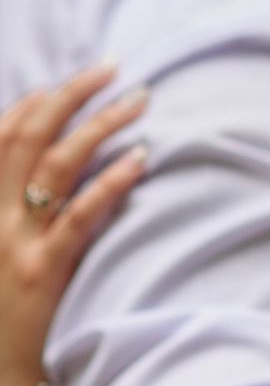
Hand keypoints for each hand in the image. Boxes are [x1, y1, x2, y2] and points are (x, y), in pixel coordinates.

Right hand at [0, 65, 147, 385]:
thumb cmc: (4, 317)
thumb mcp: (1, 252)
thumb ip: (17, 210)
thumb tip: (54, 174)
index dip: (32, 103)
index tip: (67, 82)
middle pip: (28, 137)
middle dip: (71, 94)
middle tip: (114, 68)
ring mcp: (14, 244)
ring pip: (56, 166)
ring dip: (100, 124)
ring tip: (140, 101)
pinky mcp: (42, 274)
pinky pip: (78, 217)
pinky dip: (109, 182)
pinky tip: (139, 160)